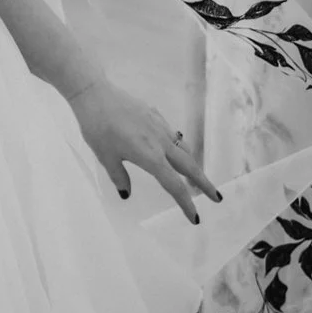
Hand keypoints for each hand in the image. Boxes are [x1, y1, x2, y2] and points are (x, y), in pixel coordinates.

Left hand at [69, 79, 221, 223]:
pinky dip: (180, 148)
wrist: (95, 94)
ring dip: (193, 166)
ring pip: (184, 149)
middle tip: (216, 198)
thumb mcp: (106, 158)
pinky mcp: (155, 114)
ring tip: (197, 178)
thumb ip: (119, 177)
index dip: (186, 204)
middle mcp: (161, 142)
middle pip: (189, 167)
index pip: (174, 185)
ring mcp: (160, 126)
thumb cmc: (98, 128)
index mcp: (151, 157)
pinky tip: (174, 151)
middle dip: (204, 183)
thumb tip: (127, 194)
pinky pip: (173, 135)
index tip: (195, 217)